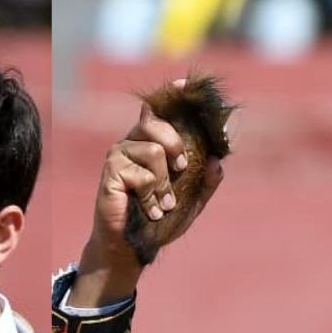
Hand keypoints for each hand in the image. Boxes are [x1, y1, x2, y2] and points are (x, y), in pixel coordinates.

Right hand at [71, 91, 224, 307]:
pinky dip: (151, 197)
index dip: (173, 94)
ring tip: (164, 205)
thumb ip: (206, 182)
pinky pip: (141, 174)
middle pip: (156, 119)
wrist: (133, 248)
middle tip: (182, 168)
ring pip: (154, 150)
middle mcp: (133, 142)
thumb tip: (220, 161)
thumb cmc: (159, 223)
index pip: (160, 109)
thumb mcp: (191, 202)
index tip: (186, 83)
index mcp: (151, 143)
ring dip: (165, 184)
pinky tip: (151, 211)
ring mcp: (119, 155)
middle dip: (176, 143)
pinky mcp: (111, 171)